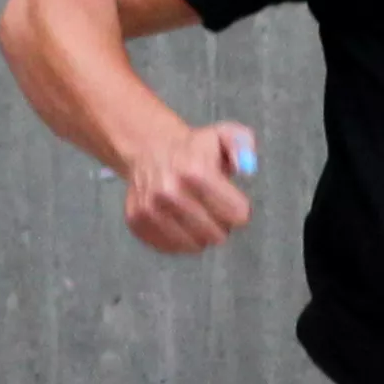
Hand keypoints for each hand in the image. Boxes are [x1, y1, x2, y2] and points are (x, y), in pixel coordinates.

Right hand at [123, 118, 255, 255]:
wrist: (149, 148)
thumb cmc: (195, 148)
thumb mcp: (224, 136)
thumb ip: (243, 145)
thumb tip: (247, 169)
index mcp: (195, 170)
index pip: (236, 215)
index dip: (239, 210)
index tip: (233, 201)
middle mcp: (169, 191)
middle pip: (216, 234)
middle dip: (221, 225)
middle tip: (214, 208)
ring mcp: (150, 207)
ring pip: (194, 245)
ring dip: (201, 234)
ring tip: (197, 214)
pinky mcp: (137, 221)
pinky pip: (171, 247)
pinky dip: (179, 240)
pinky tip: (179, 221)